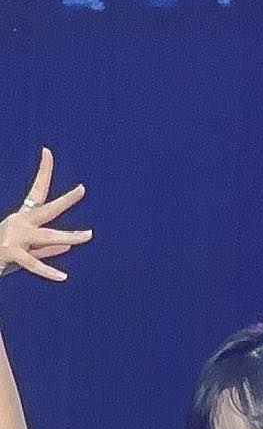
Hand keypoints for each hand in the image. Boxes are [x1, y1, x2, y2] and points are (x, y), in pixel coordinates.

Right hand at [0, 151, 91, 281]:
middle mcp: (19, 224)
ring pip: (47, 235)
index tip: (47, 152)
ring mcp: (15, 237)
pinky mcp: (10, 252)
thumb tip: (67, 246)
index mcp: (22, 219)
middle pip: (46, 209)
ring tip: (88, 235)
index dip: (43, 172)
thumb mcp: (26, 251)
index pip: (36, 193)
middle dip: (65, 200)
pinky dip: (48, 271)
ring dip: (69, 236)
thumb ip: (46, 249)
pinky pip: (33, 264)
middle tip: (82, 188)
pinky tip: (63, 277)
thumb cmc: (2, 256)